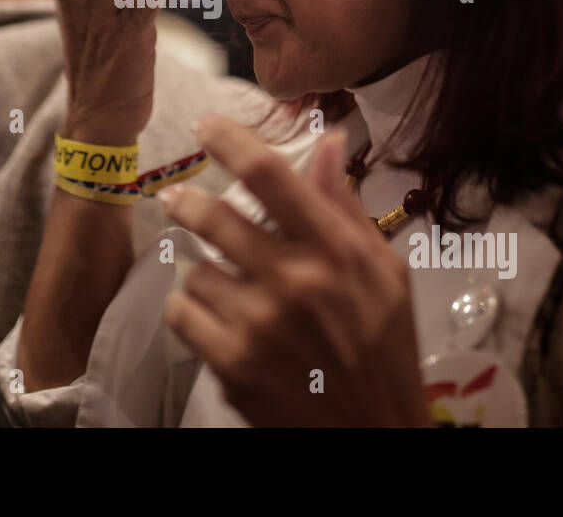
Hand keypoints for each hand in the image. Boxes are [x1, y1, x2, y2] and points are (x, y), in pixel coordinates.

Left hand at [160, 116, 431, 425]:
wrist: (376, 436)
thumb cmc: (384, 352)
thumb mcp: (385, 274)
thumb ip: (347, 208)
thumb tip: (329, 143)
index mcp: (339, 253)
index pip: (273, 178)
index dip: (232, 142)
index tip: (206, 126)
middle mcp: (297, 282)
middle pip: (216, 217)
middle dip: (187, 203)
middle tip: (177, 201)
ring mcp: (261, 325)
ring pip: (197, 271)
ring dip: (205, 274)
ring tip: (230, 291)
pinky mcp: (233, 365)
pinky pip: (184, 314)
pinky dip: (192, 312)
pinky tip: (218, 321)